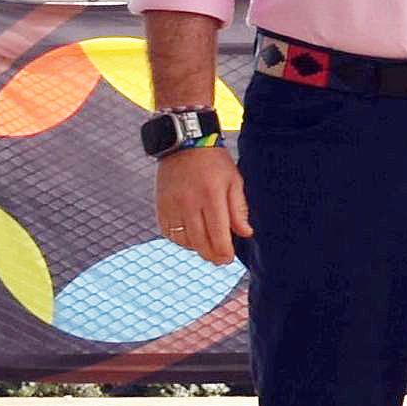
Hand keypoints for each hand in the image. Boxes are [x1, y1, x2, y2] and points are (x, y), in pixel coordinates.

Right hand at [156, 144, 250, 266]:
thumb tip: (245, 233)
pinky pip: (168, 232)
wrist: (184, 145)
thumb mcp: (234, 181)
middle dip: (210, 255)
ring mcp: (172, 205)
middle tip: (220, 260)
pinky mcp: (160, 206)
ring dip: (196, 248)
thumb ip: (239, 209)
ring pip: (182, 239)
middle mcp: (189, 203)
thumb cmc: (215, 163)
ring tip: (208, 248)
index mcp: (211, 196)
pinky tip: (191, 239)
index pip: (217, 232)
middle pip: (199, 240)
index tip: (228, 259)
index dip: (223, 250)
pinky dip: (179, 240)